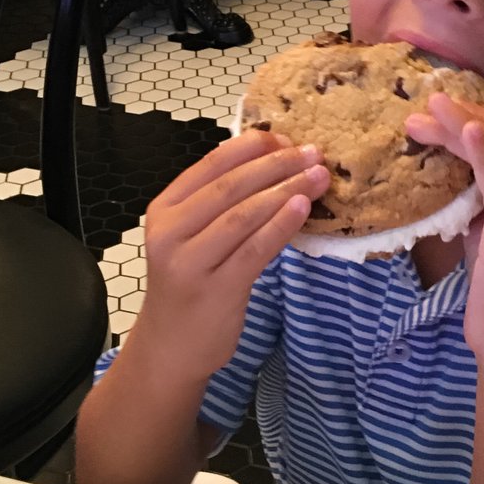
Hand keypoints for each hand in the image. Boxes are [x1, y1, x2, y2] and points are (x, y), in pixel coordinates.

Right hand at [131, 130, 329, 378]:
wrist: (171, 346)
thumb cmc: (191, 284)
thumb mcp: (192, 236)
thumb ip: (221, 204)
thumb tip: (277, 163)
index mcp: (164, 209)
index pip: (210, 165)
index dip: (251, 147)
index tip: (287, 137)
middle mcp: (171, 231)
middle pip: (230, 187)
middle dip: (277, 165)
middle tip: (315, 153)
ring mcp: (190, 261)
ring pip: (244, 215)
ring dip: (286, 191)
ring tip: (319, 177)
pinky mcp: (215, 289)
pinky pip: (254, 249)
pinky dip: (280, 225)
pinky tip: (303, 208)